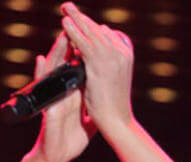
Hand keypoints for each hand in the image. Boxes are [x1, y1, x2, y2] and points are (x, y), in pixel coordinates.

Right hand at [31, 31, 94, 161]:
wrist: (58, 157)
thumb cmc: (70, 142)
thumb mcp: (89, 126)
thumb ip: (97, 114)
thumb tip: (111, 109)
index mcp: (74, 95)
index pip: (79, 70)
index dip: (85, 55)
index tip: (93, 39)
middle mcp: (63, 92)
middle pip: (67, 64)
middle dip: (73, 46)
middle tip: (78, 27)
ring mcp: (54, 98)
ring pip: (54, 70)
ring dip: (57, 52)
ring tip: (63, 35)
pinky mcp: (47, 106)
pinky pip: (42, 87)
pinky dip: (41, 73)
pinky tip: (41, 60)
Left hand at [60, 3, 133, 135]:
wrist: (117, 121)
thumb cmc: (113, 108)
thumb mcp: (112, 83)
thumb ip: (106, 67)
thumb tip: (91, 58)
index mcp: (125, 55)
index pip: (106, 35)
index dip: (91, 30)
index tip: (79, 23)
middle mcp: (120, 52)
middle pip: (98, 30)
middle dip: (83, 19)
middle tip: (69, 7)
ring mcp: (111, 55)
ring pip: (91, 32)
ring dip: (76, 19)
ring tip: (65, 8)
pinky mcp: (99, 62)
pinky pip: (83, 42)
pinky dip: (73, 32)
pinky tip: (65, 24)